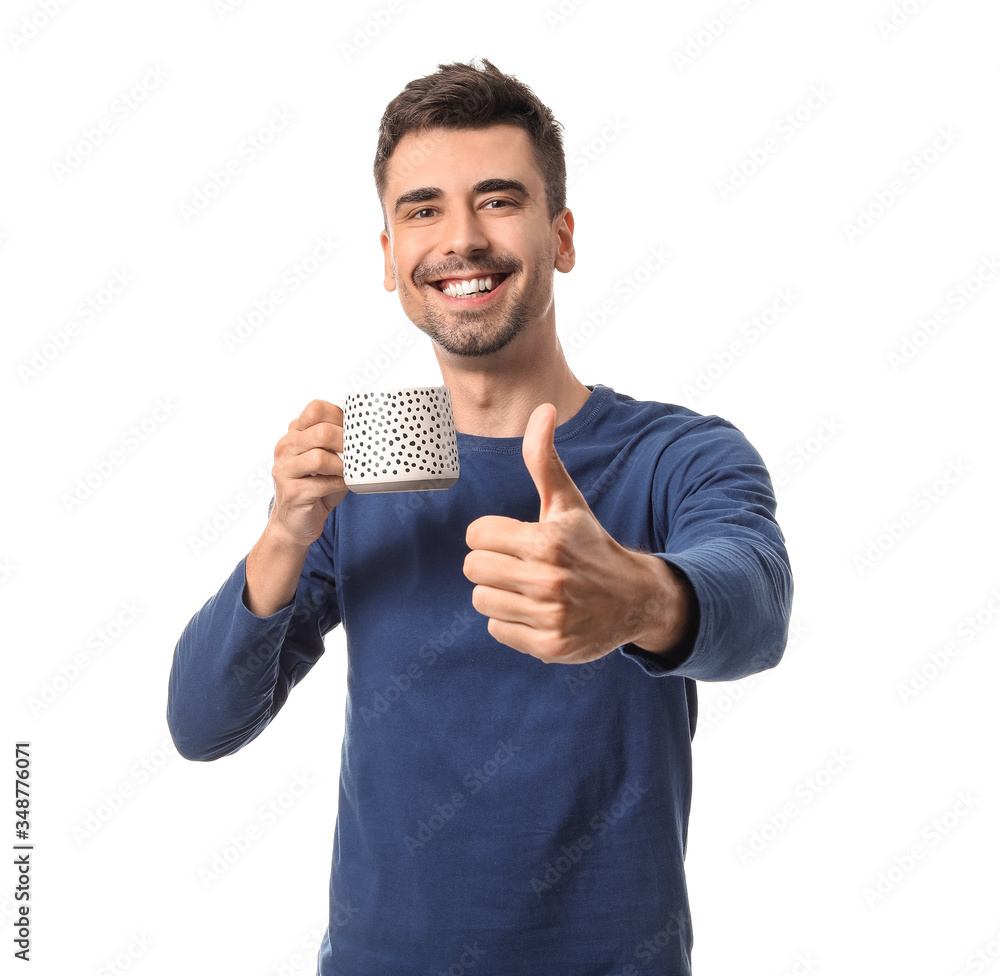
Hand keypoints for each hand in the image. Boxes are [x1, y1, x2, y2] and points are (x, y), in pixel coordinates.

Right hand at [268, 399, 348, 549]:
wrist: (295, 523)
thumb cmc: (316, 488)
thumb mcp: (327, 459)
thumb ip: (338, 443)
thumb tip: (370, 432)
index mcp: (294, 434)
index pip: (315, 409)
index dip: (340, 417)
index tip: (354, 430)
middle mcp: (286, 448)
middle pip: (321, 431)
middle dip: (347, 442)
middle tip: (359, 453)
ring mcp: (285, 469)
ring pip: (320, 457)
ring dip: (343, 466)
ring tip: (350, 471)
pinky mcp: (292, 492)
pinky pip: (323, 483)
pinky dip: (340, 484)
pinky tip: (344, 485)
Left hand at [463, 403, 692, 664]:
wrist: (635, 599)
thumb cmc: (591, 544)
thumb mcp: (568, 502)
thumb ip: (544, 459)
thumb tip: (543, 409)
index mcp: (547, 540)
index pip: (476, 535)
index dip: (492, 534)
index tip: (515, 538)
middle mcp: (549, 580)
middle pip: (474, 568)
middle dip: (493, 563)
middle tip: (521, 564)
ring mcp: (550, 616)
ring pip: (482, 600)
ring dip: (500, 594)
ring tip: (529, 588)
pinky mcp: (550, 646)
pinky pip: (498, 631)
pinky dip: (512, 623)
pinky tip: (537, 612)